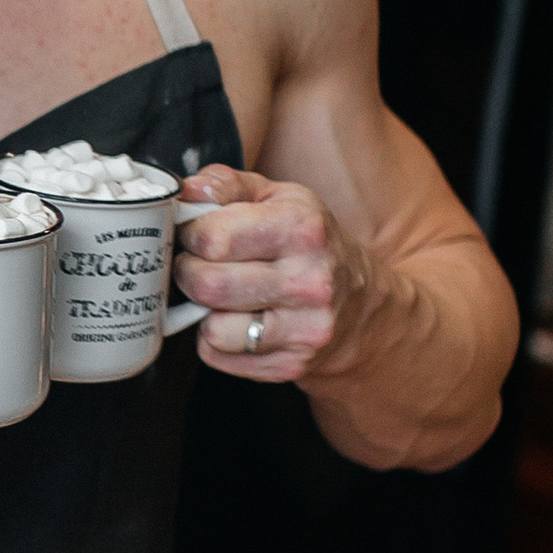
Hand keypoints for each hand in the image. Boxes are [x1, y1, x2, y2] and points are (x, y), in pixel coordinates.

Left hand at [174, 166, 372, 383]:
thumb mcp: (282, 198)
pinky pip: (219, 357)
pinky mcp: (292, 366)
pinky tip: (240, 322)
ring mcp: (304, 329)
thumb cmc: (312, 245)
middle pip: (207, 285)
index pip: (213, 238)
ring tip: (224, 297)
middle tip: (199, 266)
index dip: (191, 235)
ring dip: (204, 313)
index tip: (197, 235)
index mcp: (303, 229)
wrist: (366, 307)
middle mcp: (310, 281)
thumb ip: (229, 186)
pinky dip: (217, 341)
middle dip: (188, 273)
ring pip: (213, 329)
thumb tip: (187, 192)